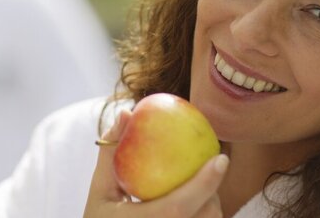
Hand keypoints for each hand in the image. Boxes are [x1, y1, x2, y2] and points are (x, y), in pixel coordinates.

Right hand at [83, 110, 229, 217]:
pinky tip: (203, 201)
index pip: (177, 207)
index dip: (204, 184)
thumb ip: (111, 152)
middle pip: (202, 217)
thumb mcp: (99, 189)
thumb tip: (128, 113)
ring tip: (204, 185)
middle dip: (213, 192)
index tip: (221, 159)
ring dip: (212, 204)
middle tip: (215, 167)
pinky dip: (205, 214)